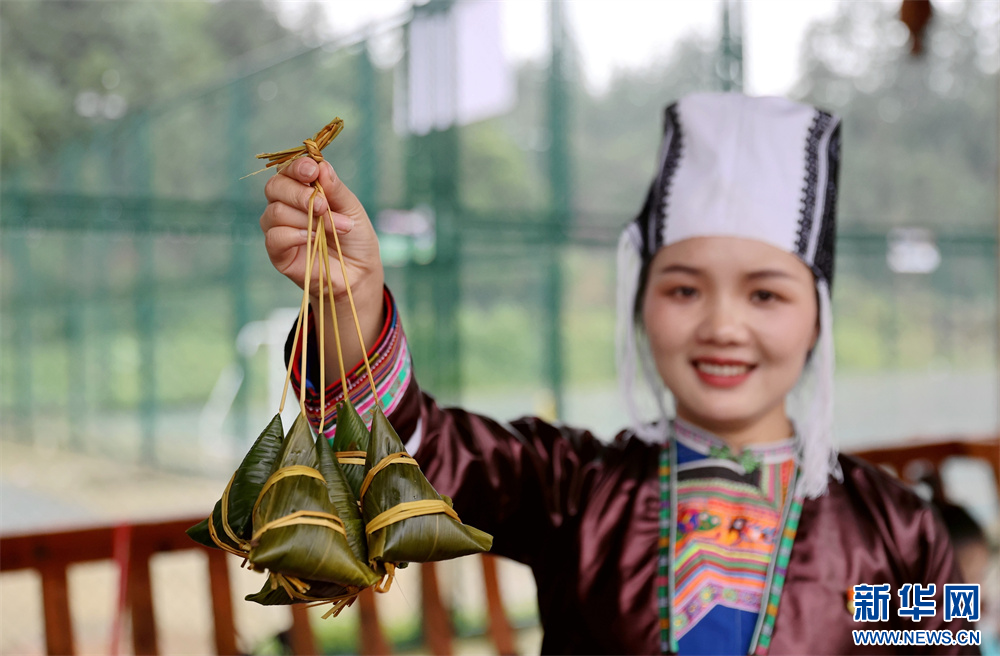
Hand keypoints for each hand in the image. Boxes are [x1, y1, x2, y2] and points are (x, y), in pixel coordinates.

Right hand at [260, 156, 384, 370]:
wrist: (359, 274)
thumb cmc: (356, 239)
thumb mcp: (352, 209)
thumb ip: (336, 189)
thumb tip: (321, 165)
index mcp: (304, 191)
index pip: (289, 171)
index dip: (297, 167)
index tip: (312, 171)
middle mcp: (287, 207)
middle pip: (275, 187)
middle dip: (299, 192)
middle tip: (325, 205)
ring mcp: (280, 229)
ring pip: (275, 211)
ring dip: (306, 217)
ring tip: (333, 227)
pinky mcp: (278, 253)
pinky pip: (274, 236)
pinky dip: (295, 234)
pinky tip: (313, 239)